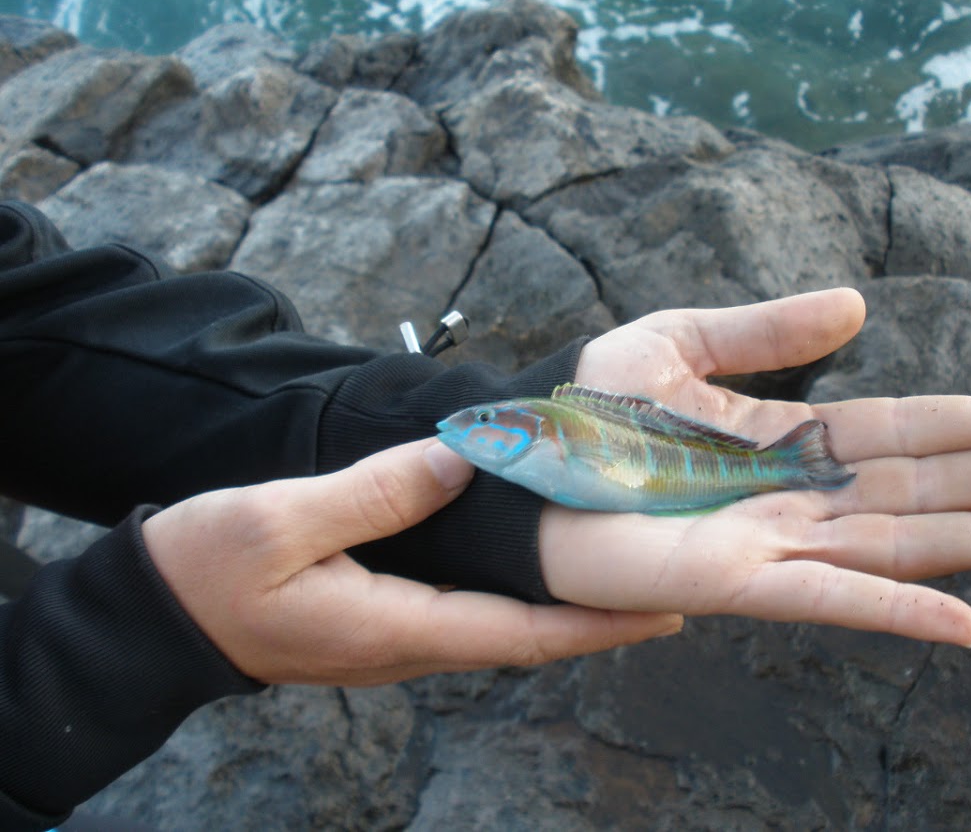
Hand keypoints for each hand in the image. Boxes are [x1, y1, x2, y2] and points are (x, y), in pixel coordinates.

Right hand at [143, 439, 680, 684]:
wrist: (158, 621)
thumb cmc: (209, 572)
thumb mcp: (283, 521)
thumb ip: (375, 493)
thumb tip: (462, 459)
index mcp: (401, 628)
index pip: (524, 636)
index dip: (601, 625)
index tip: (668, 609)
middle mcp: (416, 645)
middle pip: (531, 637)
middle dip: (605, 618)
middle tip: (679, 584)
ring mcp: (402, 638)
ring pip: (507, 626)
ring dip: (571, 608)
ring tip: (628, 567)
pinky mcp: (386, 621)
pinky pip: (474, 611)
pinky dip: (523, 593)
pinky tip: (542, 564)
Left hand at [539, 288, 970, 645]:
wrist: (520, 470)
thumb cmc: (584, 412)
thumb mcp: (675, 344)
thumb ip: (762, 329)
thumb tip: (858, 304)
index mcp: (782, 439)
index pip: (894, 430)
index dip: (967, 424)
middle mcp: (791, 495)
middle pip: (914, 488)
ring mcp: (772, 543)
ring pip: (893, 542)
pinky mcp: (739, 583)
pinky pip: (830, 598)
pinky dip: (897, 610)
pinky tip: (964, 621)